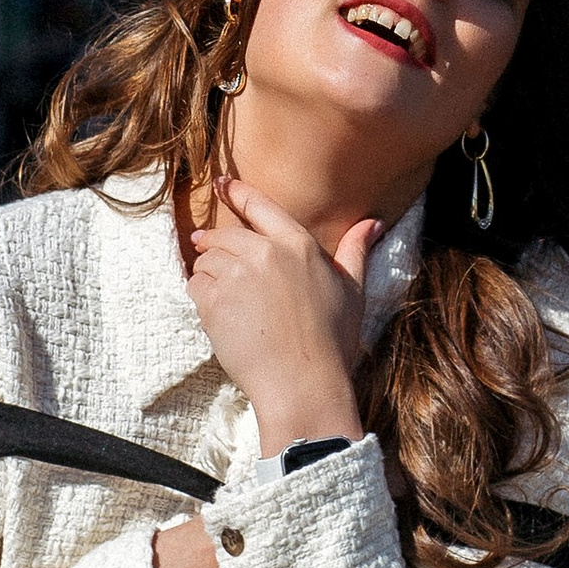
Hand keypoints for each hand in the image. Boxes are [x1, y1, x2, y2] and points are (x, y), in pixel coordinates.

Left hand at [186, 179, 378, 459]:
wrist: (303, 383)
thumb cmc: (333, 341)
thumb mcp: (353, 291)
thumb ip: (355, 251)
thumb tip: (373, 222)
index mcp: (298, 244)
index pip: (259, 206)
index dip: (235, 192)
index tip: (219, 184)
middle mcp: (264, 252)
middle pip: (225, 234)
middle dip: (215, 244)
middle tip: (211, 254)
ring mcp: (236, 275)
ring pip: (206, 260)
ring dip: (208, 273)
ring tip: (224, 295)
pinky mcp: (214, 302)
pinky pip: (195, 285)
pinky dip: (200, 294)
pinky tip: (218, 312)